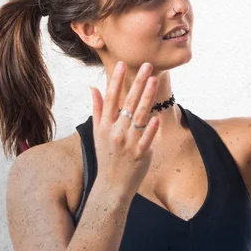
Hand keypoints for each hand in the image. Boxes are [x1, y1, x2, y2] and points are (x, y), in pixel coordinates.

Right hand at [89, 62, 160, 200]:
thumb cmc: (106, 156)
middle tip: (147, 65)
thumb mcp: (97, 133)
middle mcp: (116, 131)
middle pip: (128, 103)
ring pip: (139, 116)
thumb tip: (93, 88)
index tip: (122, 64)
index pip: (111, 98)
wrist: (111, 186)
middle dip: (137, 83)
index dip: (116, 80)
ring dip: (147, 97)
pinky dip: (150, 129)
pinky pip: (146, 139)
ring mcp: (128, 143)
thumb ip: (98, 109)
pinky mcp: (140, 154)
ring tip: (154, 80)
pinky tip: (156, 117)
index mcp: (105, 125)